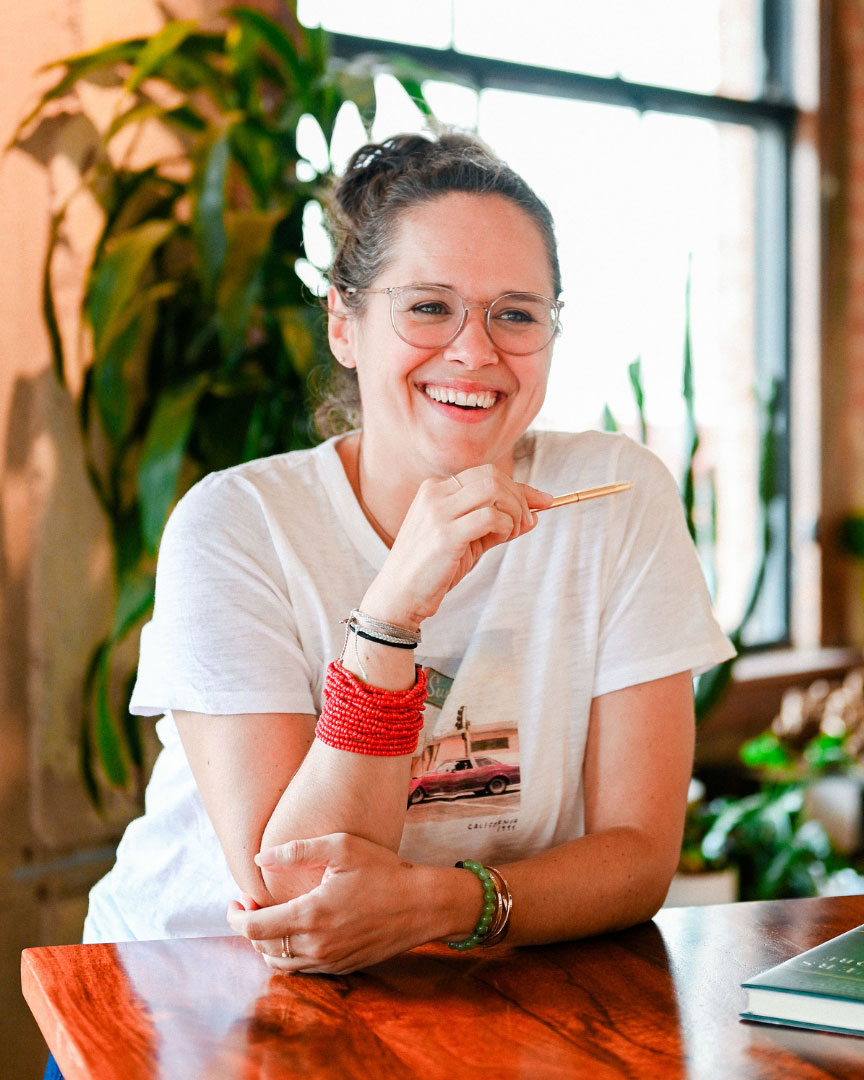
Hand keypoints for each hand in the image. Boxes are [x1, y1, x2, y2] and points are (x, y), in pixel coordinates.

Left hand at [226, 833, 445, 973]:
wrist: (424, 904)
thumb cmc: (384, 870)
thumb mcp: (342, 847)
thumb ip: (297, 851)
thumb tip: (260, 858)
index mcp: (311, 916)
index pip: (254, 928)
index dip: (236, 915)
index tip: (236, 900)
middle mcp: (317, 946)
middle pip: (263, 948)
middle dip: (249, 926)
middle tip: (251, 902)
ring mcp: (331, 961)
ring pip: (281, 964)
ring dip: (267, 944)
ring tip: (271, 918)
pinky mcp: (343, 968)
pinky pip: (304, 969)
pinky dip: (289, 954)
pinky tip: (296, 931)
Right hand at [364, 465, 551, 627]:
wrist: (398, 596)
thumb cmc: (432, 570)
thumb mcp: (466, 541)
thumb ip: (495, 525)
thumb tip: (533, 515)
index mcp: (435, 489)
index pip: (486, 475)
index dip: (519, 487)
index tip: (543, 502)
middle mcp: (434, 494)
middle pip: (492, 477)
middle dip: (520, 497)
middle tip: (526, 524)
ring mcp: (437, 512)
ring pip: (493, 490)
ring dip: (515, 510)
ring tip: (513, 532)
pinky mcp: (445, 534)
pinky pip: (490, 517)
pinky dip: (506, 526)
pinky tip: (501, 539)